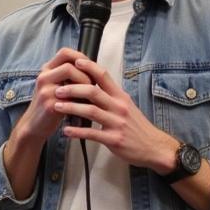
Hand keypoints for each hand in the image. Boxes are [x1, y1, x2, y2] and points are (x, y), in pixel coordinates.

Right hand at [12, 48, 92, 144]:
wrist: (34, 126)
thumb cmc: (50, 105)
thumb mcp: (55, 86)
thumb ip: (68, 76)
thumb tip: (92, 68)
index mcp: (47, 70)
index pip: (65, 53)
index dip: (81, 57)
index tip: (90, 68)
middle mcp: (44, 77)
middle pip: (69, 65)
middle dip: (86, 75)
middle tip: (92, 86)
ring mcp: (45, 91)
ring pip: (70, 76)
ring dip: (85, 85)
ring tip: (88, 96)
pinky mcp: (49, 105)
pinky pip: (71, 98)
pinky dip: (81, 101)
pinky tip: (84, 107)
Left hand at [54, 57, 177, 170]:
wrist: (153, 147)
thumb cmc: (137, 127)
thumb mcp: (127, 107)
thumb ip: (111, 97)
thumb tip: (93, 86)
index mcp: (121, 97)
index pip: (104, 76)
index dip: (89, 67)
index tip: (75, 62)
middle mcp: (119, 107)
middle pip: (93, 91)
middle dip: (72, 89)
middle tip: (57, 90)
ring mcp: (117, 123)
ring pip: (90, 111)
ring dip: (71, 108)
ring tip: (56, 106)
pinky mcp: (114, 139)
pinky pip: (92, 134)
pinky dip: (77, 131)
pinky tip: (66, 130)